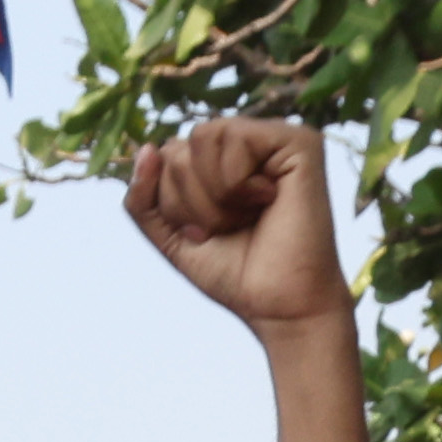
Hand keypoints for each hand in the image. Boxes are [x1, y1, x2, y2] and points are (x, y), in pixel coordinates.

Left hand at [126, 114, 351, 333]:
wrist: (281, 306)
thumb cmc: (235, 273)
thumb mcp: (170, 235)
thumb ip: (143, 196)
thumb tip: (147, 148)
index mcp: (221, 160)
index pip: (165, 156)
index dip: (172, 203)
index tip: (205, 234)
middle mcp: (247, 141)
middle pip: (177, 147)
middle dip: (189, 202)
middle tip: (228, 228)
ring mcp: (273, 136)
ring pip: (200, 136)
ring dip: (212, 195)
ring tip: (246, 215)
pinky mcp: (298, 140)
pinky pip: (232, 135)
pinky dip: (235, 182)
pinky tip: (267, 199)